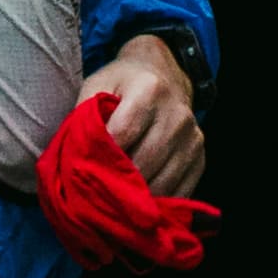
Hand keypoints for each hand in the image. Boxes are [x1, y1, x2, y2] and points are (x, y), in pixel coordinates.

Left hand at [81, 28, 206, 200]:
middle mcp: (177, 114)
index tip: (84, 171)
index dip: (100, 156)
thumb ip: (83, 118)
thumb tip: (76, 161)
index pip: (122, 134)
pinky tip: (138, 203)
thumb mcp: (96, 87)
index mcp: (149, 90)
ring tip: (115, 202)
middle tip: (97, 194)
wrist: (164, 74)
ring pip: (162, 183)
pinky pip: (179, 192)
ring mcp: (193, 138)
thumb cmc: (122, 85)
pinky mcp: (200, 158)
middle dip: (117, 183)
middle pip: (143, 163)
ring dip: (136, 199)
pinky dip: (157, 203)